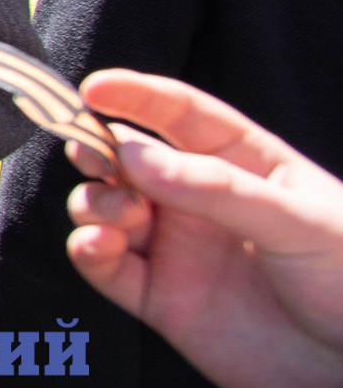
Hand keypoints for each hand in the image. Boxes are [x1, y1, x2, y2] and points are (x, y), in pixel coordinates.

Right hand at [65, 70, 342, 387]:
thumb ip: (215, 188)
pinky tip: (99, 245)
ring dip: (95, 201)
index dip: (136, 94)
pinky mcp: (160, 299)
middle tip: (91, 155)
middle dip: (98, 148)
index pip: (182, 115)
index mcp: (244, 166)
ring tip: (123, 216)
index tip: (93, 88)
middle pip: (129, 157)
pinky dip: (87, 250)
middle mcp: (201, 201)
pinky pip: (105, 266)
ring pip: (106, 207)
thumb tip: (132, 154)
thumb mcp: (298, 223)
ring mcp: (178, 249)